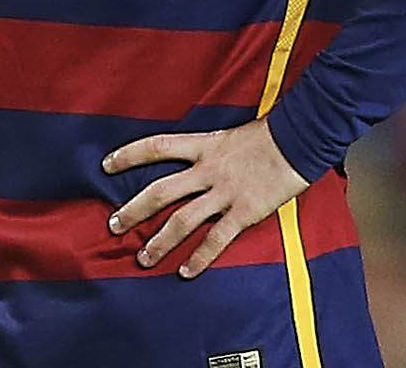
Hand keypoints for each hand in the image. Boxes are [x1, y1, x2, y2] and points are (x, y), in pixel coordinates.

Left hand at [104, 119, 310, 278]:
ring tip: (143, 258)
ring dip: (159, 241)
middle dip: (133, 209)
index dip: (129, 155)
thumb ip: (206, 149)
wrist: (300, 140)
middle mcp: (207, 169)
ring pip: (182, 220)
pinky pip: (216, 239)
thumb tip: (188, 158)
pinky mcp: (244, 212)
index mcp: (202, 146)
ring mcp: (224, 192)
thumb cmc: (267, 136)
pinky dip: (200, 257)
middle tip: (113, 224)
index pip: (155, 147)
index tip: (106, 165)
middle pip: (160, 191)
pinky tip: (185, 272)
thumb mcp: (228, 134)